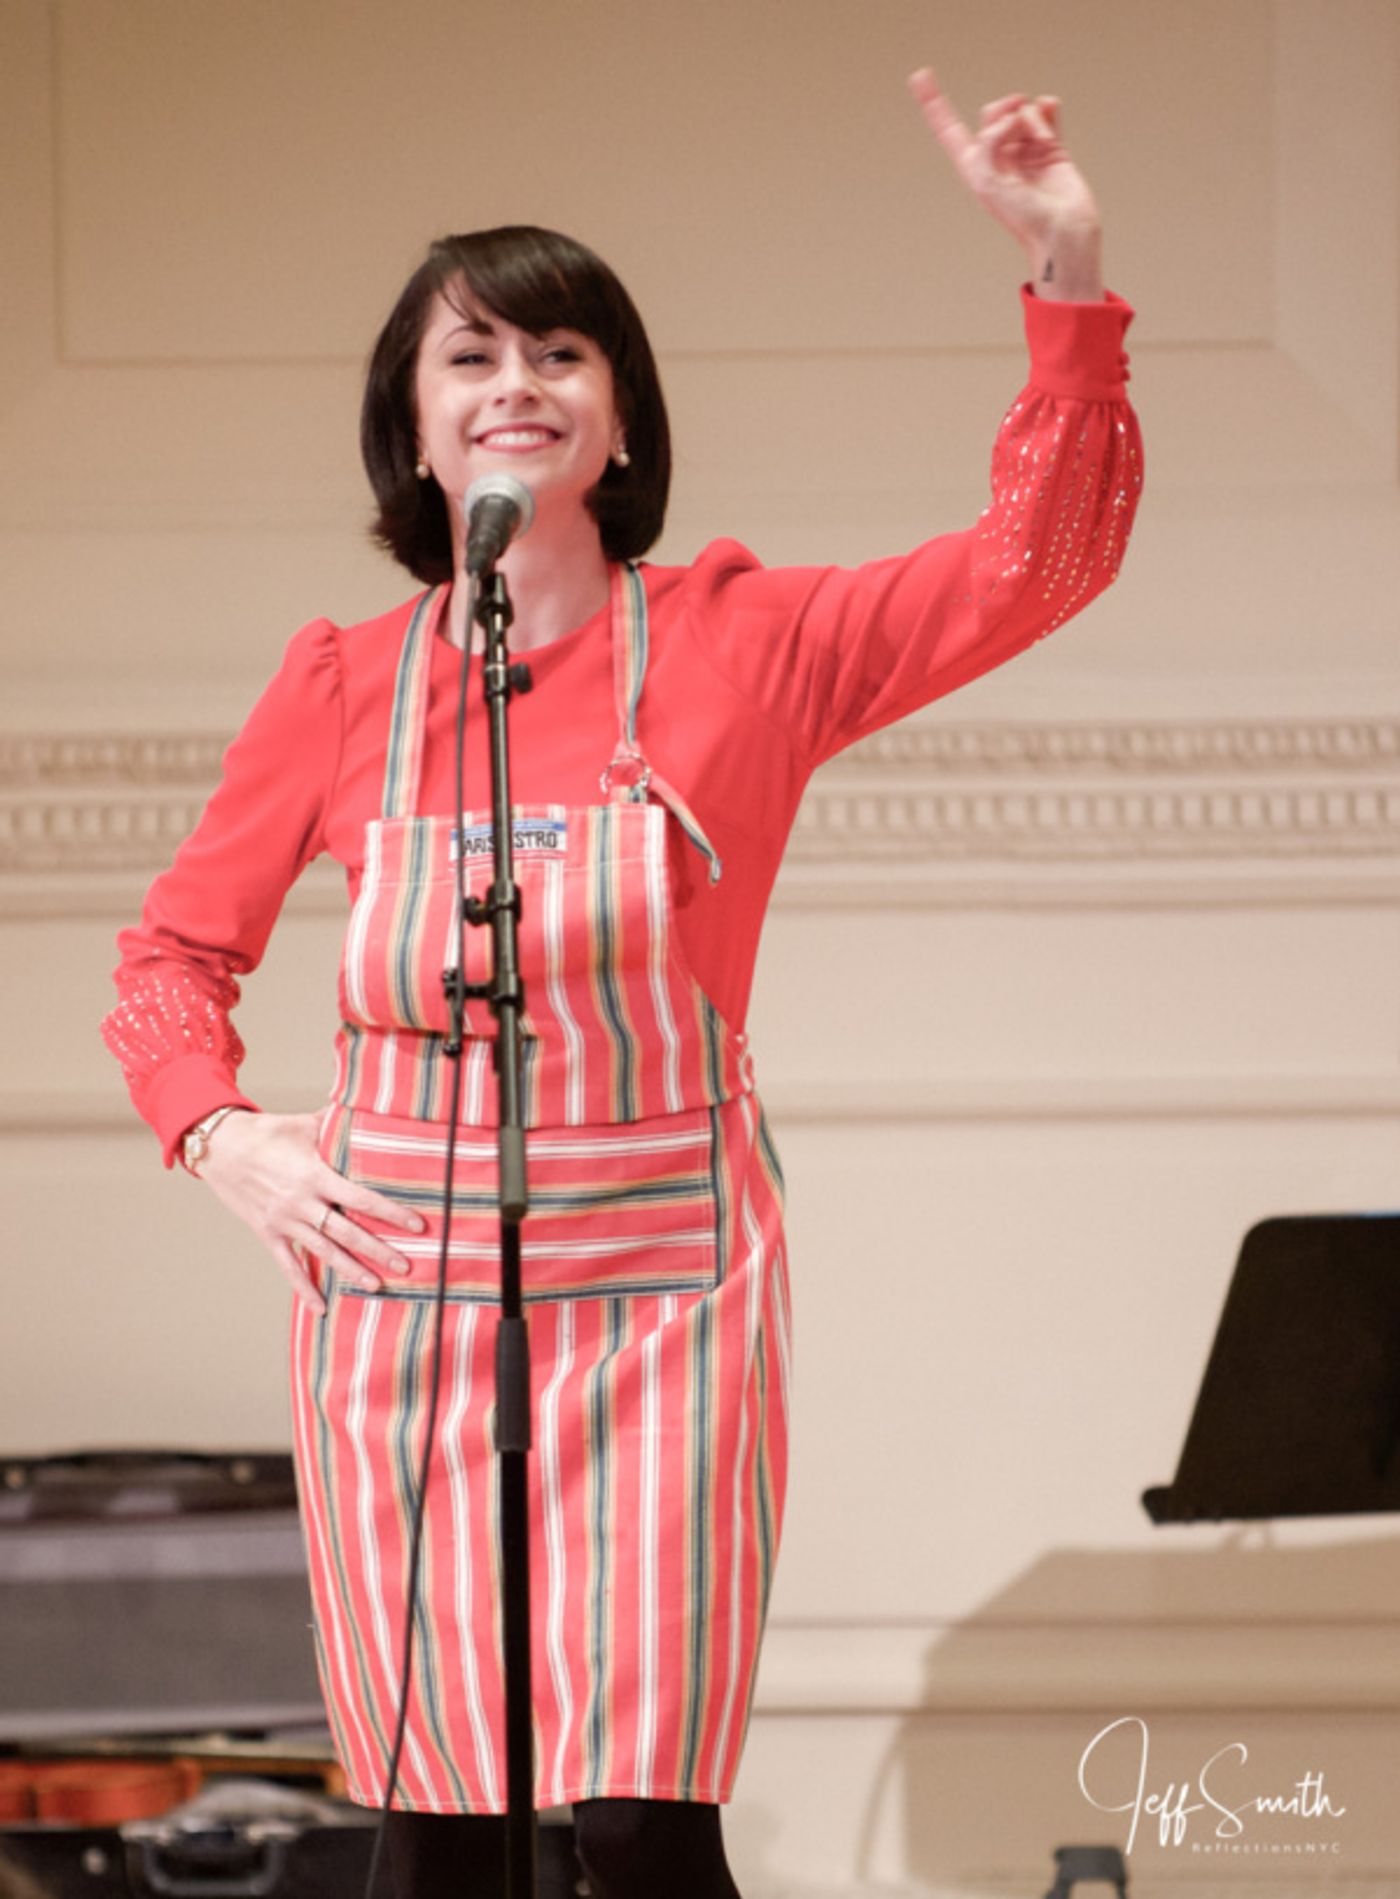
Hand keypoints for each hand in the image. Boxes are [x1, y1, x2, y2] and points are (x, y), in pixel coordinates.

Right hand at [197, 1109, 424, 1315]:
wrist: (220, 1147)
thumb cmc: (265, 1132)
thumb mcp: (303, 1124)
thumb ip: (335, 1124)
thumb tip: (367, 1109)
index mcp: (315, 1175)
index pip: (361, 1199)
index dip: (391, 1213)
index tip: (416, 1225)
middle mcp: (302, 1203)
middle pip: (347, 1232)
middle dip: (378, 1250)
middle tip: (405, 1266)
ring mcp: (284, 1221)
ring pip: (323, 1252)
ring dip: (350, 1270)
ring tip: (376, 1285)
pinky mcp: (267, 1233)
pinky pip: (287, 1266)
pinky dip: (303, 1288)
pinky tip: (320, 1307)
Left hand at [908, 66, 1102, 293]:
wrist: (1061, 231)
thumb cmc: (1022, 217)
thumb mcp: (987, 181)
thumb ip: (990, 141)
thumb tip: (1014, 115)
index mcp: (974, 166)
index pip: (949, 130)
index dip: (934, 103)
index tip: (920, 75)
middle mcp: (998, 156)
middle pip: (992, 112)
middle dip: (1002, 111)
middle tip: (1015, 125)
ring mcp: (1025, 149)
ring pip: (1021, 111)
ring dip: (1028, 118)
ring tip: (1039, 140)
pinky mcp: (1051, 146)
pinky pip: (1044, 112)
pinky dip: (1046, 107)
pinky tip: (1050, 107)